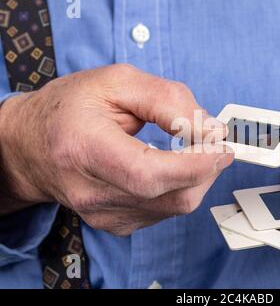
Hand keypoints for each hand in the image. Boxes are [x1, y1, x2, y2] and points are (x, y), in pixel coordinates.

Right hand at [0, 64, 233, 235]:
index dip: (194, 164)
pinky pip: (165, 211)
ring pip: (175, 206)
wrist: (33, 145)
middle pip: (171, 196)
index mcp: (83, 149)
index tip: (221, 147)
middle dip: (206, 169)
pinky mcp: (115, 224)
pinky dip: (180, 187)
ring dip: (196, 177)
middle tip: (215, 143)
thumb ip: (167, 100)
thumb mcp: (118, 81)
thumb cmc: (72, 108)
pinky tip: (170, 167)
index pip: (148, 174)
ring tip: (190, 149)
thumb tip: (210, 129)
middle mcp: (90, 192)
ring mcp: (103, 214)